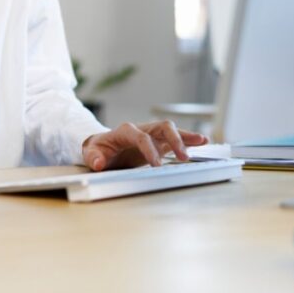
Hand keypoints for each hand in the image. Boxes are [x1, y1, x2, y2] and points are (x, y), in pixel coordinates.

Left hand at [81, 121, 208, 171]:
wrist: (102, 147)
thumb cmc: (98, 150)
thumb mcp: (90, 153)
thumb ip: (93, 157)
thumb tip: (98, 163)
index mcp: (125, 131)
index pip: (141, 136)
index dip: (149, 149)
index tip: (156, 165)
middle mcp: (142, 129)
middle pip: (162, 127)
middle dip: (174, 140)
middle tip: (184, 157)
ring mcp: (152, 135)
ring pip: (171, 130)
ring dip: (186, 136)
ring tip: (203, 141)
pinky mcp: (159, 143)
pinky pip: (175, 139)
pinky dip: (188, 140)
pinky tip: (202, 143)